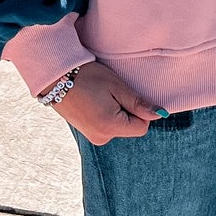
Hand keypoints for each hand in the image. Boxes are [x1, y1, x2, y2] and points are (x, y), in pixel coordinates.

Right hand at [48, 60, 163, 144]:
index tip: (124, 94)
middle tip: (110, 92)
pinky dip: (106, 113)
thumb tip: (160, 114)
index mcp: (110, 127)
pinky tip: (94, 100)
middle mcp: (101, 137)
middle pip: (130, 127)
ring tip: (100, 95)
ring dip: (116, 111)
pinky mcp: (87, 132)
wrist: (56, 77)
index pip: (141, 127)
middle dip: (126, 110)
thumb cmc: (87, 77)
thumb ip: (139, 103)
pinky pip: (107, 125)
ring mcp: (93, 136)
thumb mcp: (116, 86)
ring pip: (119, 126)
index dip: (139, 110)